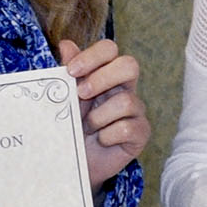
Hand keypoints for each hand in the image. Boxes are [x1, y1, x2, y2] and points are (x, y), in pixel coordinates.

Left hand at [58, 38, 149, 186]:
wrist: (75, 162)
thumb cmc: (72, 127)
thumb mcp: (65, 98)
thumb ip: (69, 72)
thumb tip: (66, 44)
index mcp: (106, 75)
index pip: (110, 50)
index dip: (93, 56)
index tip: (71, 71)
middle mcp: (124, 89)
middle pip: (129, 65)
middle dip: (103, 78)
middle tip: (82, 94)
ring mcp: (135, 111)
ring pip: (126, 101)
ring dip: (99, 117)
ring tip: (88, 128)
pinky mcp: (140, 133)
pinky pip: (127, 128)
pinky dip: (108, 136)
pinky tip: (101, 140)